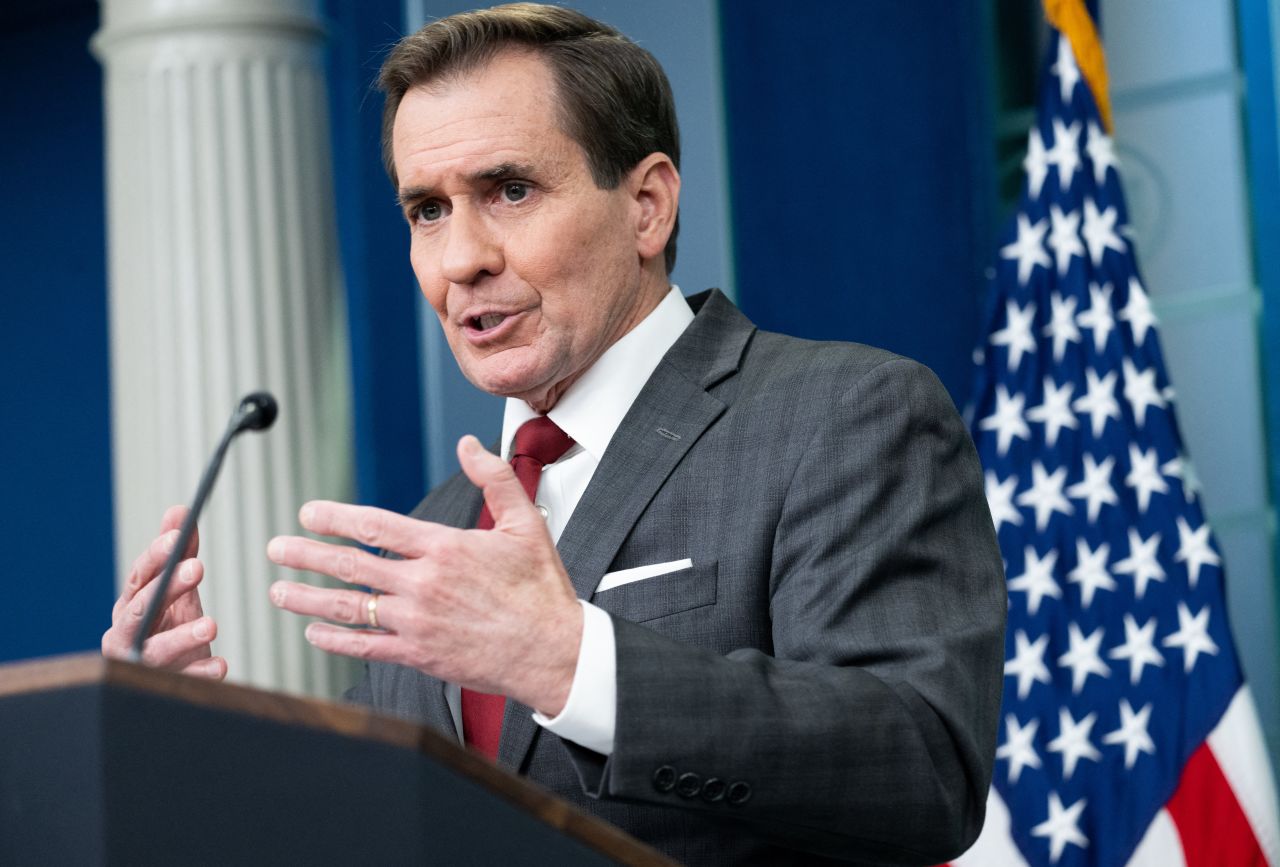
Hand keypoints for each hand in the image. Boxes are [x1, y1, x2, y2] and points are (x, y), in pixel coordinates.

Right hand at [101, 505, 226, 679]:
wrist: (173, 672)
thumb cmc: (169, 622)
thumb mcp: (177, 587)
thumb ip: (178, 553)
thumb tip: (180, 511)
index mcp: (130, 605)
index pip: (139, 577)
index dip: (155, 557)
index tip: (176, 539)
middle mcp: (128, 634)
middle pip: (142, 609)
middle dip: (167, 588)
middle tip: (197, 568)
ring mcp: (143, 663)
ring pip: (155, 650)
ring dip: (182, 636)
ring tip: (211, 625)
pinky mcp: (164, 686)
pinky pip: (181, 681)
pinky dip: (199, 674)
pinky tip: (220, 666)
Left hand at [267, 435, 582, 714]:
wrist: (554, 651)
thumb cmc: (541, 591)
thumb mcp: (526, 524)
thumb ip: (494, 479)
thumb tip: (469, 445)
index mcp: (446, 548)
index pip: (376, 526)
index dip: (336, 517)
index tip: (309, 513)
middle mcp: (424, 584)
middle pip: (352, 564)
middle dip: (307, 554)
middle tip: (277, 548)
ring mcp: (418, 622)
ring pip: (350, 608)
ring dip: (308, 597)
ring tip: (278, 590)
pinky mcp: (420, 655)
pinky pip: (366, 648)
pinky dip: (335, 641)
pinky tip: (314, 633)